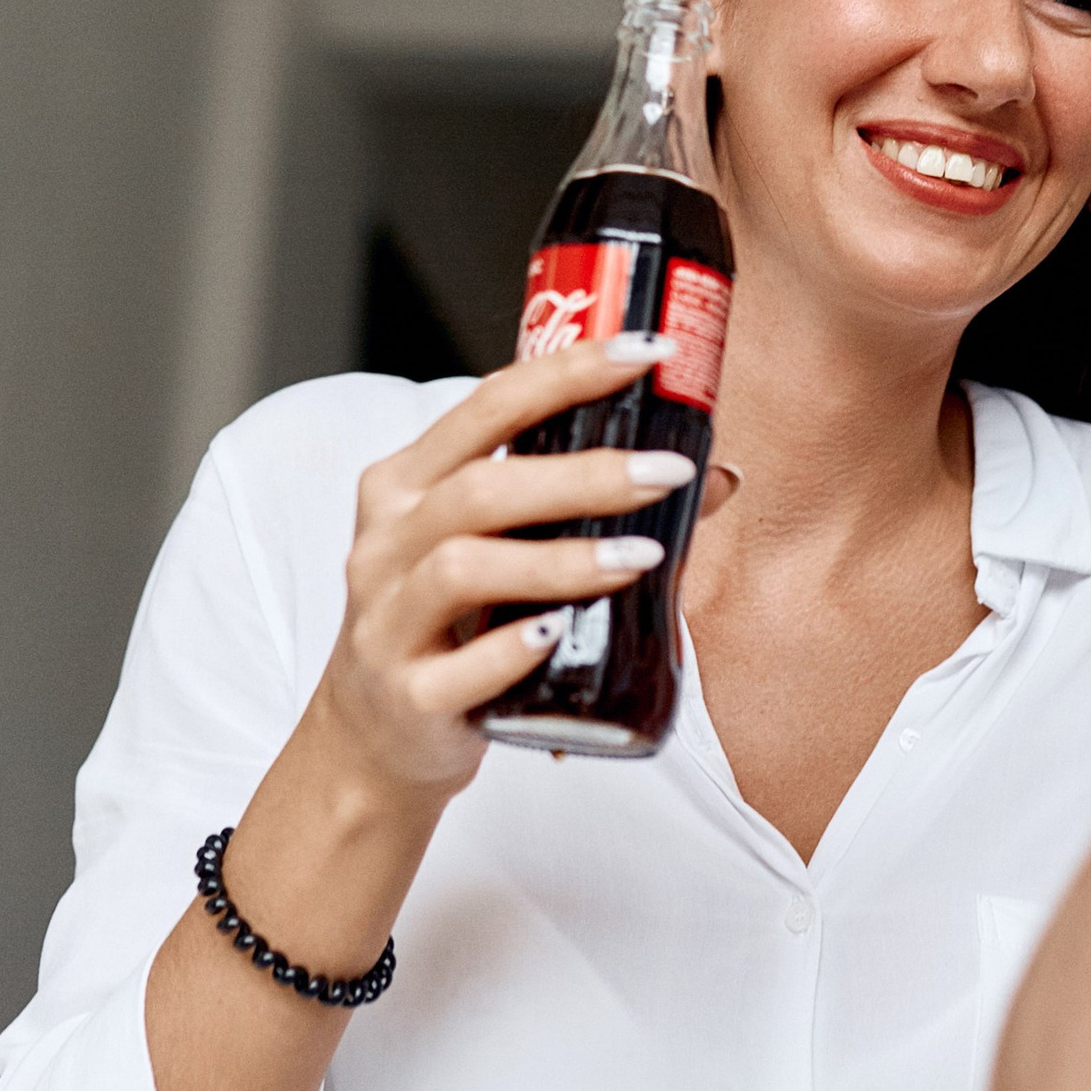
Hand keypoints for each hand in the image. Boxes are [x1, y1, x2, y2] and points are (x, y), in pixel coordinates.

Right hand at [303, 337, 694, 814]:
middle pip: (481, 487)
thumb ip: (587, 509)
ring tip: (644, 558)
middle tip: (668, 473)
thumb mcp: (501, 553)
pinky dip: (511, 650)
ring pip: (465, 567)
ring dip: (562, 560)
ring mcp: (387, 620)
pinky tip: (556, 636)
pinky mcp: (406, 696)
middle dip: (584, 475)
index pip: (489, 404)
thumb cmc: (451, 626)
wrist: (376, 738)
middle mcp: (386, 542)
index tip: (649, 352)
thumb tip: (714, 475)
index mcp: (408, 484)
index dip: (570, 371)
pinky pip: (459, 669)